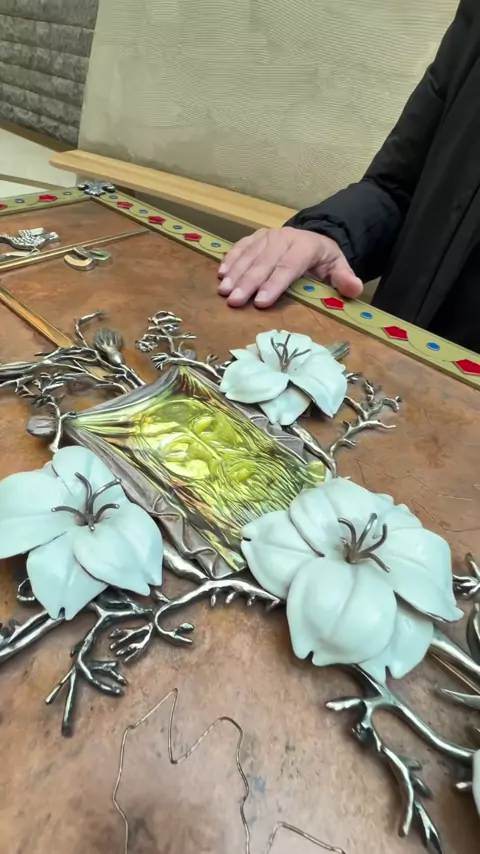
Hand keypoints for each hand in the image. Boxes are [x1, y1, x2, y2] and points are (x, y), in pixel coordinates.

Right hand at [218, 227, 362, 307]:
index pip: (288, 266)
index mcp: (305, 246)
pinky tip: (221, 274)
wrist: (313, 236)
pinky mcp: (255, 237)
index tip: (261, 301)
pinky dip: (230, 259)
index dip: (274, 284)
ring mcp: (267, 236)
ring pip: (249, 255)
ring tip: (224, 291)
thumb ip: (344, 278)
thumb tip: (355, 288)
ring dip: (235, 273)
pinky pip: (240, 247)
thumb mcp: (338, 267)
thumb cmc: (323, 259)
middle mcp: (284, 238)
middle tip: (235, 301)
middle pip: (264, 262)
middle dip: (248, 282)